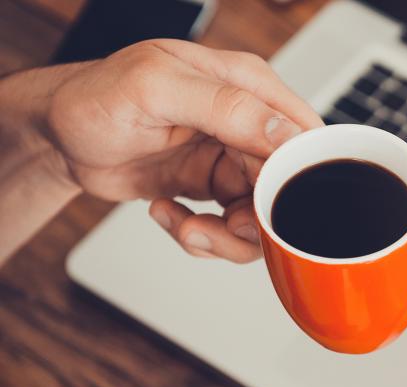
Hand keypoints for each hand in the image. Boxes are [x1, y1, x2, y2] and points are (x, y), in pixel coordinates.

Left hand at [43, 39, 322, 261]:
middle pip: (287, 187)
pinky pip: (232, 230)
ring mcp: (231, 159)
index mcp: (248, 86)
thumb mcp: (156, 90)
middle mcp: (247, 124)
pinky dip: (202, 236)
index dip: (294, 176)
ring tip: (185, 226)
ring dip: (224, 236)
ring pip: (263, 217)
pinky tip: (168, 213)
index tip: (266, 201)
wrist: (59, 137)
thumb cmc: (94, 98)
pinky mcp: (214, 189)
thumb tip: (283, 133)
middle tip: (222, 223)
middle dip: (257, 218)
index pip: (303, 135)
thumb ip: (227, 108)